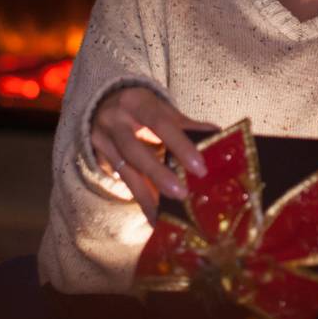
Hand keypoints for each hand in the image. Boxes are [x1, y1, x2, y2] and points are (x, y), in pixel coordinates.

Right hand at [91, 85, 215, 220]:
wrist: (102, 103)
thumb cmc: (142, 108)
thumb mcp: (161, 109)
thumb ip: (185, 124)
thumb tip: (217, 135)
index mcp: (137, 102)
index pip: (160, 124)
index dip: (180, 145)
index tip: (199, 168)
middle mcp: (115, 119)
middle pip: (135, 150)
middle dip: (158, 174)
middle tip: (181, 194)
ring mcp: (103, 139)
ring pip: (125, 170)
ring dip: (147, 195)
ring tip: (165, 216)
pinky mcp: (99, 157)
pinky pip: (122, 181)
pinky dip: (140, 198)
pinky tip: (153, 215)